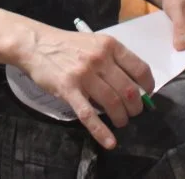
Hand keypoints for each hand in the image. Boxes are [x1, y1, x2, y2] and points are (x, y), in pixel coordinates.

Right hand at [16, 26, 155, 149]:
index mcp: (110, 45)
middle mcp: (100, 58)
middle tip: (133, 113)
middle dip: (135, 107)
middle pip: (129, 90)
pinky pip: (89, 114)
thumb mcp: (95, 43)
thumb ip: (113, 60)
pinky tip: (109, 141)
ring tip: (121, 122)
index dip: (148, 86)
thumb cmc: (68, 45)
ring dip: (121, 118)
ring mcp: (84, 74)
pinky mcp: (68, 89)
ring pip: (112, 103)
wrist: (36, 44)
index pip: (140, 69)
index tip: (147, 95)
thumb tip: (134, 85)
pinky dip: (101, 131)